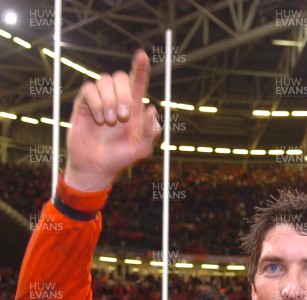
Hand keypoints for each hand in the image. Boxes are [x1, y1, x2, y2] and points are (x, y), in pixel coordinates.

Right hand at [64, 49, 159, 191]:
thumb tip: (152, 109)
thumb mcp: (141, 149)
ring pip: (104, 80)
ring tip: (109, 121)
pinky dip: (95, 103)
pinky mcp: (85, 104)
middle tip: (122, 117)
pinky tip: (98, 119)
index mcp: (134, 107)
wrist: (96, 167)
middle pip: (121, 77)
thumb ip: (150, 131)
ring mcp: (101, 100)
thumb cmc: (120, 158)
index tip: (142, 55)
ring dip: (108, 100)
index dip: (140, 68)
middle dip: (123, 94)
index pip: (138, 82)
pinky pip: (89, 89)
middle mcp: (118, 100)